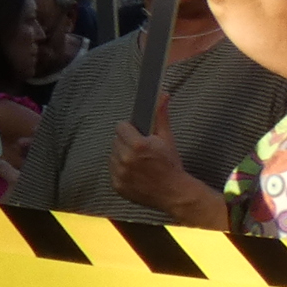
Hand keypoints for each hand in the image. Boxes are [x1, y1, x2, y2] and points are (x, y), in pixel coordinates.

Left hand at [108, 96, 216, 224]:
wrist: (173, 192)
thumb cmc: (171, 164)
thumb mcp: (167, 138)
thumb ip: (160, 116)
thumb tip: (162, 95)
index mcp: (138, 145)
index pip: (121, 127)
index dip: (130, 129)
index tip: (138, 134)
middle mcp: (125, 159)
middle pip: (116, 140)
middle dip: (126, 141)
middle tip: (140, 148)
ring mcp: (119, 174)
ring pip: (113, 155)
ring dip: (122, 155)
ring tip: (137, 161)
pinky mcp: (117, 185)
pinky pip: (113, 170)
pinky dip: (121, 170)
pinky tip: (135, 172)